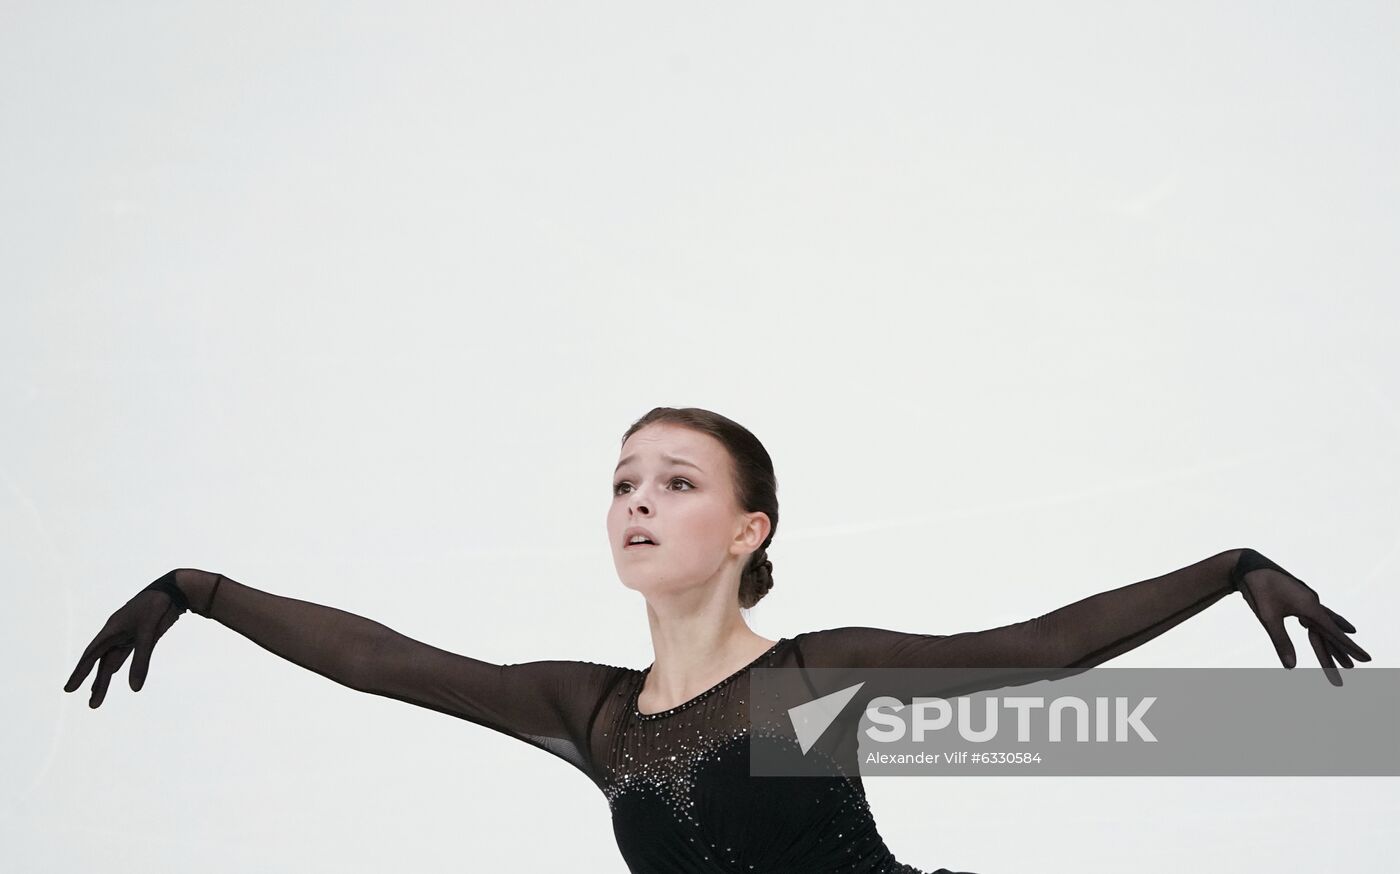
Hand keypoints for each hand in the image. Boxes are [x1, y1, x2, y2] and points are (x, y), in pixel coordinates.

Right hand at [63, 576, 185, 707]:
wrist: (175, 589)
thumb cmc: (158, 607)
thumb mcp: (149, 633)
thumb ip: (141, 660)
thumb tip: (134, 688)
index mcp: (112, 630)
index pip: (91, 656)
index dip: (80, 673)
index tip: (69, 689)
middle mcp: (116, 633)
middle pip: (102, 662)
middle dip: (95, 683)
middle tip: (91, 705)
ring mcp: (127, 634)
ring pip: (111, 660)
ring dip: (104, 678)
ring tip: (95, 697)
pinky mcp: (139, 634)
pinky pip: (124, 654)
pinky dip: (117, 666)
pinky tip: (113, 673)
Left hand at [1238, 568, 1370, 685]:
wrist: (1248, 565)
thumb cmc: (1258, 589)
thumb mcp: (1268, 616)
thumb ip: (1281, 641)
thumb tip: (1291, 667)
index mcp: (1310, 607)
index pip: (1334, 632)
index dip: (1350, 647)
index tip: (1366, 659)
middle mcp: (1313, 604)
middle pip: (1329, 634)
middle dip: (1339, 654)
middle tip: (1350, 670)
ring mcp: (1306, 601)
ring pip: (1323, 628)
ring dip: (1331, 646)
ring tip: (1346, 663)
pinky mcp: (1298, 600)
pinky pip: (1316, 619)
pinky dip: (1324, 630)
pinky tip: (1329, 632)